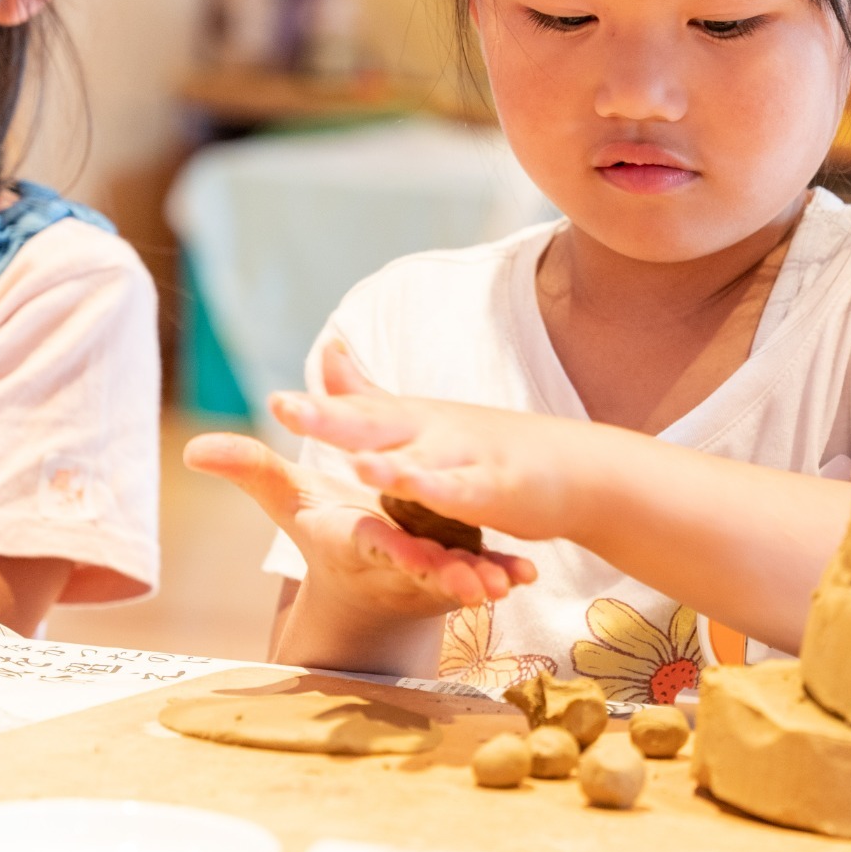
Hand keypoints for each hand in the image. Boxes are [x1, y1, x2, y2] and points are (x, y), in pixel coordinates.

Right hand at [182, 424, 537, 620]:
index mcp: (354, 539)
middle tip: (468, 578)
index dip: (383, 542)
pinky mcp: (457, 574)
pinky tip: (526, 571)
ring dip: (478, 581)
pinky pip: (485, 574)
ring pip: (455, 580)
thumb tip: (193, 448)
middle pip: (417, 568)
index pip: (368, 540)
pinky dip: (503, 573)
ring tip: (502, 581)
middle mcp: (393, 560)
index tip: (397, 545)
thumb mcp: (289, 499)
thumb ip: (251, 470)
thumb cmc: (326, 529)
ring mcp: (429, 572)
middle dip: (440, 574)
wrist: (358, 581)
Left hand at [260, 341, 590, 540]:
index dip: (317, 409)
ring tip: (356, 465)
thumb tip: (326, 354)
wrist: (576, 465)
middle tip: (290, 410)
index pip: (356, 411)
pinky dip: (450, 494)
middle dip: (333, 419)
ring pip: (424, 461)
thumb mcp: (419, 419)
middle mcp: (434, 431)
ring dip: (391, 464)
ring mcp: (469, 458)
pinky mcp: (502, 489)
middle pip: (377, 425)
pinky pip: (471, 493)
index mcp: (410, 420)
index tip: (274, 402)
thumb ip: (367, 396)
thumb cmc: (487, 444)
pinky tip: (430, 497)